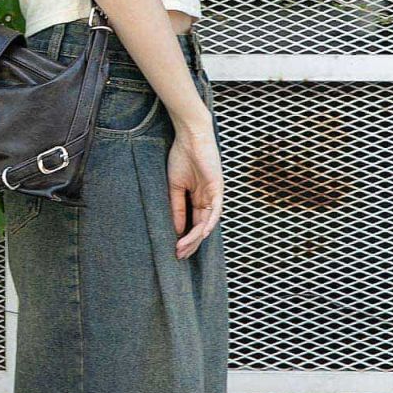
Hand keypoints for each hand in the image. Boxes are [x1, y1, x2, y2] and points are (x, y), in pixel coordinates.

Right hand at [167, 122, 222, 259]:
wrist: (189, 136)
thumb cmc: (181, 157)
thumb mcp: (174, 187)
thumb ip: (177, 208)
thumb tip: (177, 229)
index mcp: (198, 199)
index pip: (193, 224)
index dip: (185, 238)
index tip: (175, 250)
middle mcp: (208, 199)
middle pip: (201, 227)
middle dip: (190, 243)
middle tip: (179, 256)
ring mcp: (214, 194)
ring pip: (207, 222)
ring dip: (195, 237)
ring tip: (183, 248)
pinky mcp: (218, 187)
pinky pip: (215, 209)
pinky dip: (209, 222)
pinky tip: (200, 235)